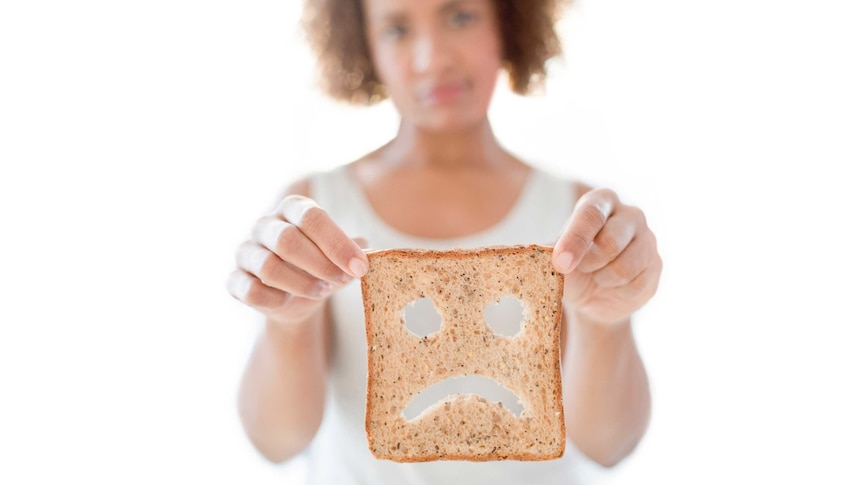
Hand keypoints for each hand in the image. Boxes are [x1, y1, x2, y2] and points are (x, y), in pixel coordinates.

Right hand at [226, 195, 367, 325]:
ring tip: (322, 291)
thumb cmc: (318, 268)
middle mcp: (264, 225)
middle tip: (343, 279)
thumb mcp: (339, 259)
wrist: (293, 301)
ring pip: (269, 268)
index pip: (312, 217)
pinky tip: (288, 300)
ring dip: (302, 284)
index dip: (337, 243)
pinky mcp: (234, 280)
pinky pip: (251, 291)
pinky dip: (275, 300)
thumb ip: (351, 253)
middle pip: (287, 240)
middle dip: (321, 264)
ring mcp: (245, 251)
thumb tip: (365, 247)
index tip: (360, 266)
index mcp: (292, 209)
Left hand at [553, 188, 661, 325]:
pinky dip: (617, 292)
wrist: (593, 299)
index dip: (575, 239)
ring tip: (595, 276)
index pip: (591, 213)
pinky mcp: (655, 265)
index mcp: (600, 202)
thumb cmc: (570, 268)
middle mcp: (629, 214)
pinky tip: (612, 286)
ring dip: (602, 279)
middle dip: (588, 262)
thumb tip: (527, 252)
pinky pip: (637, 284)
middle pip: (611, 240)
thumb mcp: (554, 258)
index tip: (560, 263)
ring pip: (625, 266)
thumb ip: (548, 252)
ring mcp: (647, 238)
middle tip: (577, 270)